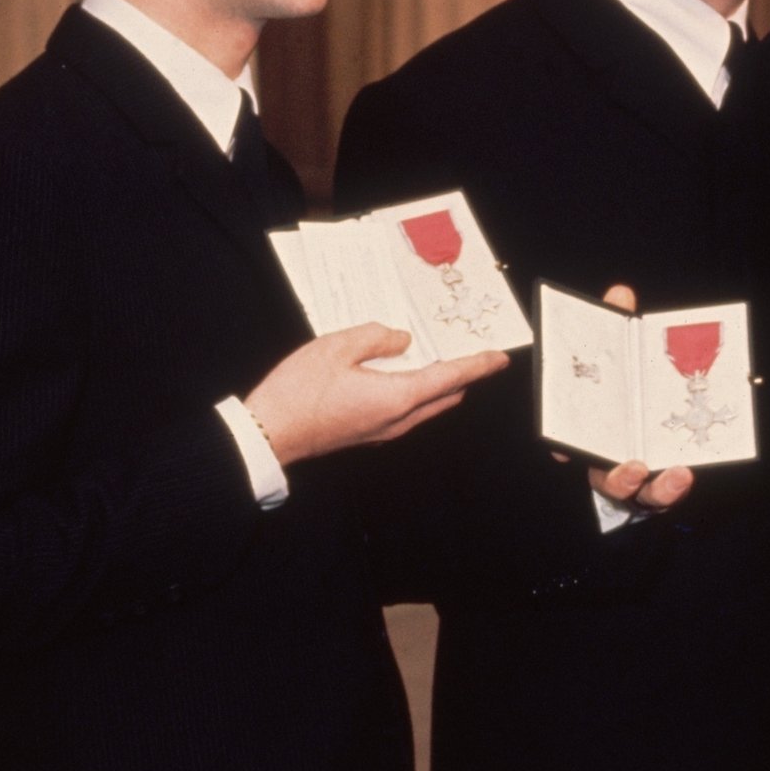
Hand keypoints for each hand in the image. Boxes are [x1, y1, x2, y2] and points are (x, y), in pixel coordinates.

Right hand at [245, 322, 506, 465]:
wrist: (270, 434)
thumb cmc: (299, 391)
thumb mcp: (337, 346)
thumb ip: (377, 337)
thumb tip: (402, 340)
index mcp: (399, 397)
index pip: (452, 378)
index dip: (478, 365)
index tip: (499, 357)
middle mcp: (399, 420)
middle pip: (445, 395)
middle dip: (461, 373)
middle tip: (465, 347)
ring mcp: (384, 431)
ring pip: (427, 405)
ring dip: (436, 382)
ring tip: (432, 353)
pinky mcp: (369, 434)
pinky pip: (406, 411)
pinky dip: (415, 391)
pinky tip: (398, 370)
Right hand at [544, 283, 694, 512]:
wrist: (656, 408)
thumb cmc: (628, 384)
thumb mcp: (623, 352)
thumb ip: (618, 327)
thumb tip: (621, 294)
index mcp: (591, 431)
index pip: (568, 445)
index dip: (564, 449)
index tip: (566, 451)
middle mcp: (609, 459)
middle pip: (606, 478)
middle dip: (618, 477)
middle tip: (633, 466)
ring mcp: (638, 476)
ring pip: (640, 494)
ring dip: (657, 489)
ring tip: (677, 475)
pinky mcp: (662, 483)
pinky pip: (665, 493)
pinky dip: (675, 486)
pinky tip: (686, 471)